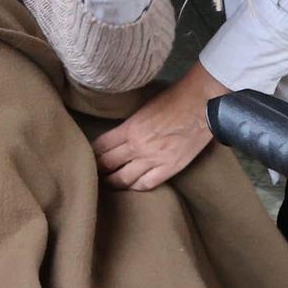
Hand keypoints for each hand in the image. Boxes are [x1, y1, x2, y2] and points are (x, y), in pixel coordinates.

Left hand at [93, 62, 228, 190]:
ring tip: (107, 183)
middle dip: (98, 170)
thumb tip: (116, 137)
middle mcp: (137, 147)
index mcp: (128, 128)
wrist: (201, 105)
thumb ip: (128, 125)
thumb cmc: (173, 100)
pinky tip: (130, 187)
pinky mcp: (169, 168)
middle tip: (92, 173)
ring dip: (113, 182)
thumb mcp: (142, 108)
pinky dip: (135, 188)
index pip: (100, 147)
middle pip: (108, 164)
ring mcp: (153, 160)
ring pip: (124, 179)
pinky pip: (146, 184)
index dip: (91, 154)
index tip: (87, 157)